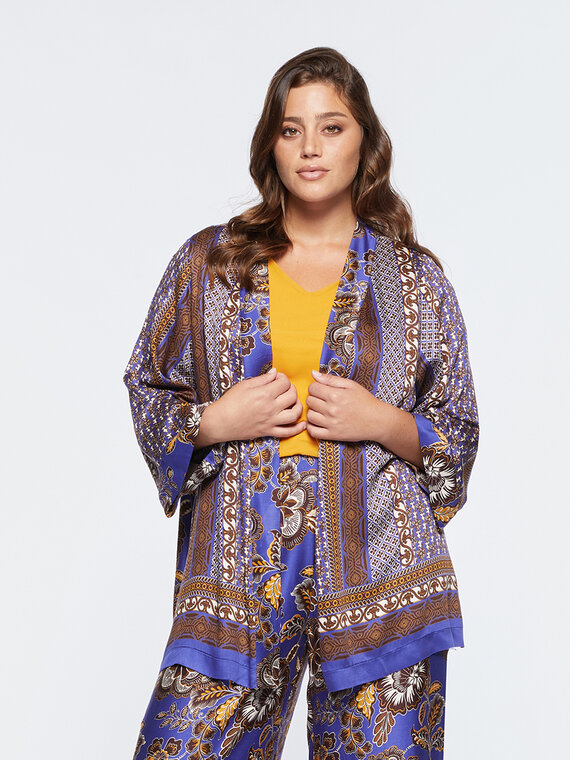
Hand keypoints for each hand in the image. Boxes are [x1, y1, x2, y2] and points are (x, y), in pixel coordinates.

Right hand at [194, 368, 304, 446]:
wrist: (220, 422)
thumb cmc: (229, 402)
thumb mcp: (244, 385)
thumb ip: (262, 379)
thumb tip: (275, 373)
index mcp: (264, 394)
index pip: (284, 383)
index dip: (283, 378)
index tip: (278, 379)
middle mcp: (270, 408)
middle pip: (292, 396)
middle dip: (291, 389)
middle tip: (284, 389)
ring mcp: (271, 421)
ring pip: (294, 414)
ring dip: (298, 407)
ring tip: (293, 402)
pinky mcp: (268, 432)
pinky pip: (287, 432)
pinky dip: (298, 429)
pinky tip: (303, 424)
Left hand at [306, 370, 422, 465]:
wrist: (378, 420)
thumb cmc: (365, 401)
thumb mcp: (351, 385)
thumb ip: (330, 379)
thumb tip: (313, 373)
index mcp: (335, 395)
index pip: (312, 388)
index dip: (315, 387)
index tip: (322, 390)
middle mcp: (331, 409)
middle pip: (310, 401)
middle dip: (314, 398)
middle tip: (323, 400)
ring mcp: (331, 423)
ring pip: (310, 416)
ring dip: (313, 412)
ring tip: (322, 411)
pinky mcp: (333, 435)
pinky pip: (312, 432)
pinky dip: (311, 427)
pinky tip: (318, 422)